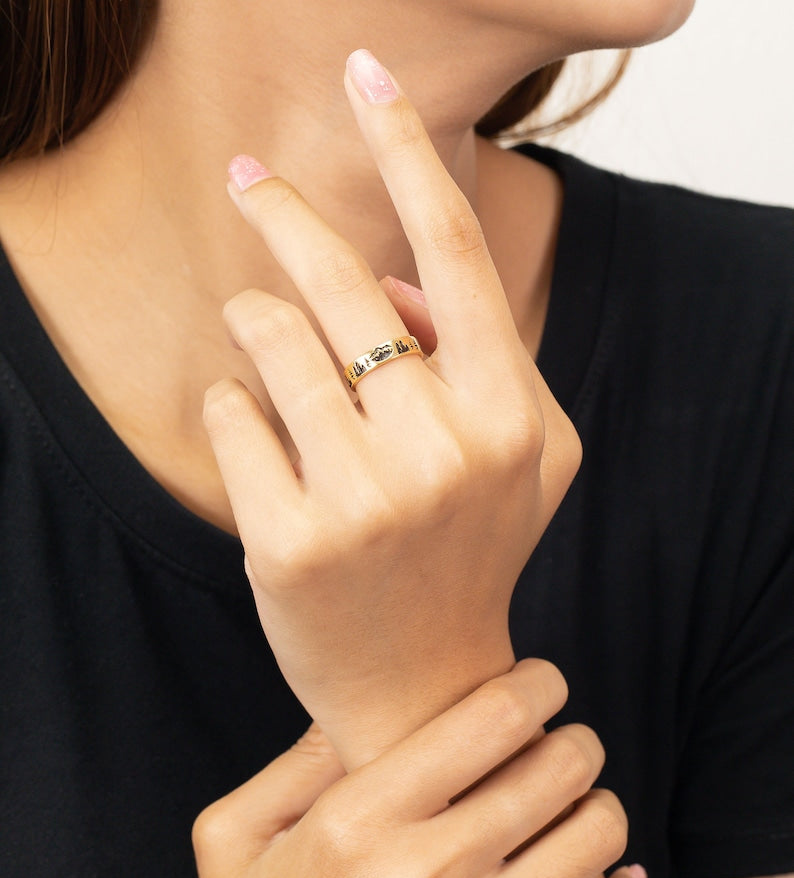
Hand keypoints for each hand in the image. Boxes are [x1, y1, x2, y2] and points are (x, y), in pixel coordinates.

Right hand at [184, 661, 643, 877]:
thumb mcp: (234, 837)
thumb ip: (296, 758)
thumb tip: (356, 700)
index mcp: (354, 823)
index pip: (494, 717)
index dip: (536, 684)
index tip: (540, 685)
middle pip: (558, 767)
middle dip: (575, 740)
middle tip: (565, 745)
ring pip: (594, 836)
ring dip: (599, 807)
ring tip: (578, 808)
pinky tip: (605, 875)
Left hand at [204, 50, 581, 765]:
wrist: (425, 684)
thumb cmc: (472, 552)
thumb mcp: (522, 454)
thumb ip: (481, 353)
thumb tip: (392, 277)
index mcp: (510, 415)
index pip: (454, 252)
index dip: (407, 147)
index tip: (366, 74)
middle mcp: (443, 450)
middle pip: (344, 281)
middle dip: (281, 211)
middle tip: (245, 176)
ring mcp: (363, 500)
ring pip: (270, 340)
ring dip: (254, 319)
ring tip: (260, 337)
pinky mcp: (288, 542)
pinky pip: (228, 416)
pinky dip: (232, 408)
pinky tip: (258, 443)